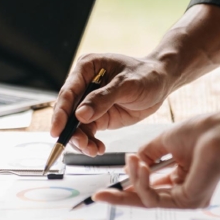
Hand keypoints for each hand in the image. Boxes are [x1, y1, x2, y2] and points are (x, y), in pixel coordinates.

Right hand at [50, 54, 170, 155]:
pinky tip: (98, 148)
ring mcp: (90, 102)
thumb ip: (103, 99)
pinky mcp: (98, 116)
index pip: (68, 92)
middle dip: (72, 131)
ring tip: (92, 150)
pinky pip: (88, 132)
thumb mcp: (127, 84)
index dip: (61, 113)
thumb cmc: (147, 75)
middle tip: (81, 144)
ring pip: (76, 125)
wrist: (162, 82)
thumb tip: (80, 115)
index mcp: (86, 68)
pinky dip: (90, 142)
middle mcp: (84, 85)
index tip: (57, 131)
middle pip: (68, 111)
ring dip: (81, 140)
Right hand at [91, 91, 219, 208]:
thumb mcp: (165, 142)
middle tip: (100, 195)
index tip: (104, 190)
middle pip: (145, 199)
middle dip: (121, 196)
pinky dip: (143, 182)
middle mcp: (184, 192)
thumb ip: (147, 154)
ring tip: (132, 161)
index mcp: (181, 178)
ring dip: (134, 179)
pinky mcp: (188, 201)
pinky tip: (141, 166)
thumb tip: (132, 162)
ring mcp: (187, 199)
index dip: (126, 188)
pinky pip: (155, 197)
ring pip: (147, 198)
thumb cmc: (202, 132)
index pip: (149, 189)